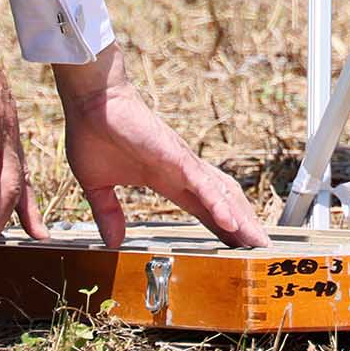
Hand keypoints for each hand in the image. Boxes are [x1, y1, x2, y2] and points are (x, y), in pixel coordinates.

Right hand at [53, 44, 270, 248]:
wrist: (90, 101)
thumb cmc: (93, 133)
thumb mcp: (97, 186)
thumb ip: (108, 213)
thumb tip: (112, 242)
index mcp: (165, 179)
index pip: (201, 209)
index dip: (220, 227)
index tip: (236, 246)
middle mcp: (180, 172)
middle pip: (220, 204)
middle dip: (240, 227)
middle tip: (259, 249)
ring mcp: (181, 163)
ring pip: (219, 195)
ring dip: (239, 219)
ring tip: (256, 242)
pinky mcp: (175, 156)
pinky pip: (202, 183)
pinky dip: (217, 204)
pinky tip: (230, 223)